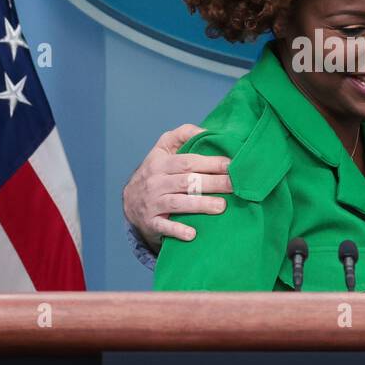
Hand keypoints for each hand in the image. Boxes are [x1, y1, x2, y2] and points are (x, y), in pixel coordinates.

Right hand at [121, 124, 232, 249]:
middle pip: (187, 181)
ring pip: (178, 203)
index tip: (231, 165)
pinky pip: (164, 226)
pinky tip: (193, 234)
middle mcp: (156, 182)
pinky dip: (178, 230)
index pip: (188, 161)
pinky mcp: (151, 222)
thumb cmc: (156, 172)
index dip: (210, 162)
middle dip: (213, 183)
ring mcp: (152, 203)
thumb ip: (183, 134)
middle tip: (234, 185)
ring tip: (222, 206)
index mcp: (161, 163)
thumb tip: (207, 130)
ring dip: (200, 205)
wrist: (130, 201)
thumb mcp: (163, 148)